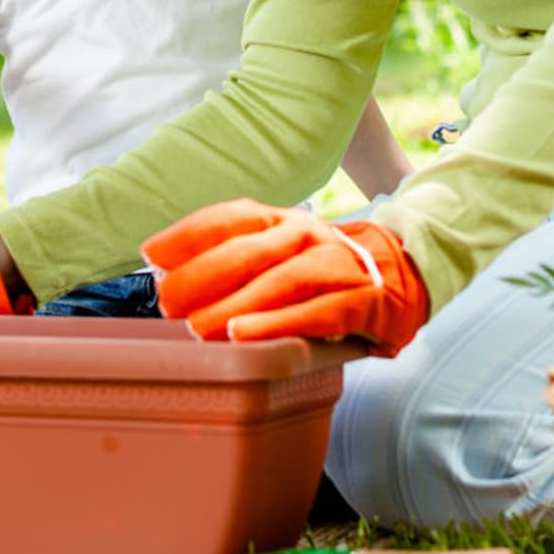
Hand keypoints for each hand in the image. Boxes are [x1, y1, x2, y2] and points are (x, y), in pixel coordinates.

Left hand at [141, 198, 428, 355]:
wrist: (403, 271)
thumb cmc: (319, 269)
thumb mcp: (278, 251)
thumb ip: (232, 257)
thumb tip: (166, 272)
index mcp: (279, 219)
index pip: (228, 218)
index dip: (186, 235)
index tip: (150, 254)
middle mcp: (305, 234)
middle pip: (247, 250)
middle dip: (201, 277)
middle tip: (168, 304)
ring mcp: (335, 265)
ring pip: (279, 281)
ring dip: (235, 305)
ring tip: (198, 328)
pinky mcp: (362, 301)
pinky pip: (316, 313)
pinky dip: (278, 325)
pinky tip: (246, 336)